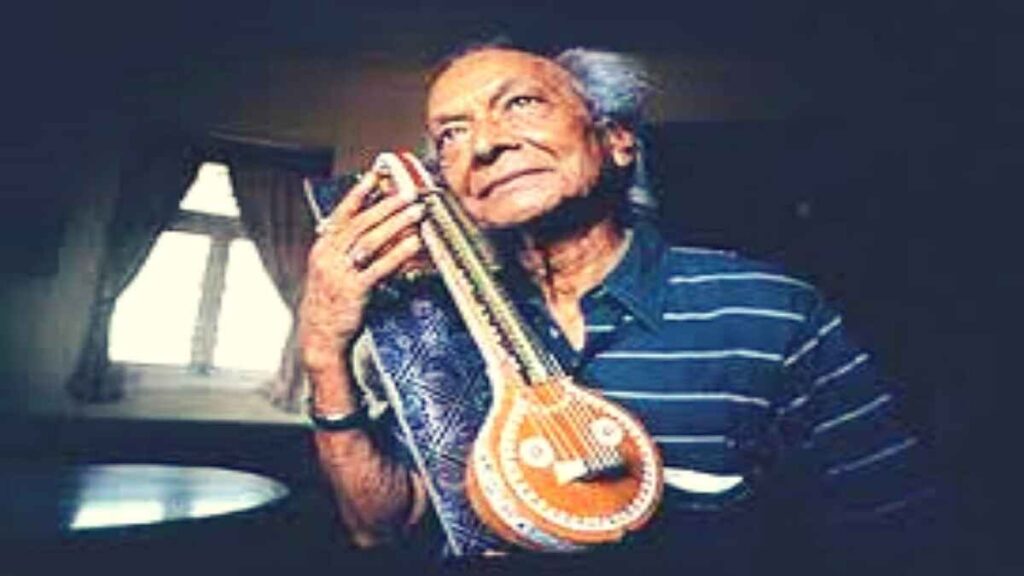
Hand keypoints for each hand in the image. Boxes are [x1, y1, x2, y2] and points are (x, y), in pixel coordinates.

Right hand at [299, 169, 426, 372]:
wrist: (319, 335)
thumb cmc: (329, 301)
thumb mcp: (330, 269)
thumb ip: (346, 247)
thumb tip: (372, 224)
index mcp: (323, 246)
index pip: (343, 212)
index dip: (360, 192)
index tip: (377, 174)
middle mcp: (329, 256)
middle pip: (362, 223)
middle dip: (388, 205)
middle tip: (409, 192)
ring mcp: (340, 273)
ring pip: (371, 241)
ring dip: (397, 223)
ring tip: (417, 211)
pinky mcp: (353, 291)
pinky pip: (380, 267)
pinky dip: (398, 253)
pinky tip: (414, 243)